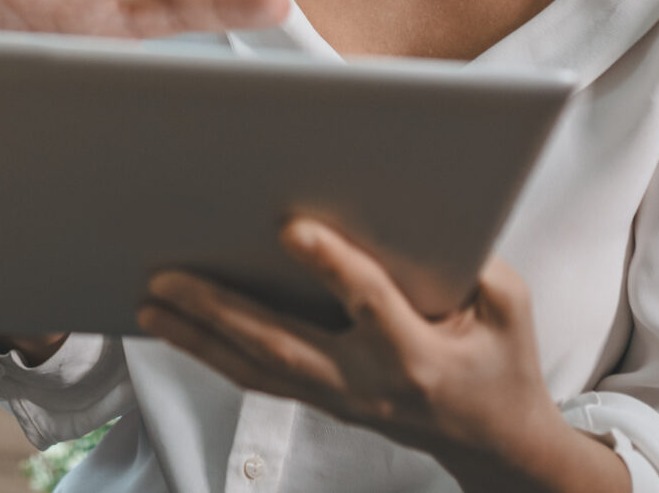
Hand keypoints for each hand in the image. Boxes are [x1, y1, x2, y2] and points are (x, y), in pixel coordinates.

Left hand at [135, 220, 629, 492]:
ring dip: (197, 337)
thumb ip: (473, 266)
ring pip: (258, 369)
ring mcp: (341, 400)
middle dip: (219, 311)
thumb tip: (418, 213)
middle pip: (282, 347)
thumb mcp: (509, 308)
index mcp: (419, 355)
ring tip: (149, 303)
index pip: (369, 304)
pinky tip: (174, 329)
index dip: (331, 266)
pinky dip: (211, 352)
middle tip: (166, 276)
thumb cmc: (502, 363)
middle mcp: (369, 384)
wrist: (496, 445)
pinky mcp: (325, 401)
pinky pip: (259, 378)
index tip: (290, 226)